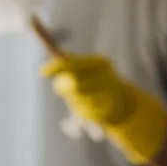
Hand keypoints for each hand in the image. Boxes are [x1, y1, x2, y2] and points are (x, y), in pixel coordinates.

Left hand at [41, 53, 166, 165]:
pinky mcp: (108, 113)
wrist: (125, 104)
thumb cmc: (98, 82)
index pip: (74, 63)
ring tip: (81, 98)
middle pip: (74, 84)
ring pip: (76, 100)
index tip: (41, 72)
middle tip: (58, 89)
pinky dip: (81, 112)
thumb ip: (70, 60)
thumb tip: (54, 51)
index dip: (56, 67)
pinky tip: (90, 109)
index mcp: (101, 63)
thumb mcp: (87, 67)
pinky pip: (83, 114)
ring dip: (73, 101)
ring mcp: (109, 96)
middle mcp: (107, 77)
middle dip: (63, 87)